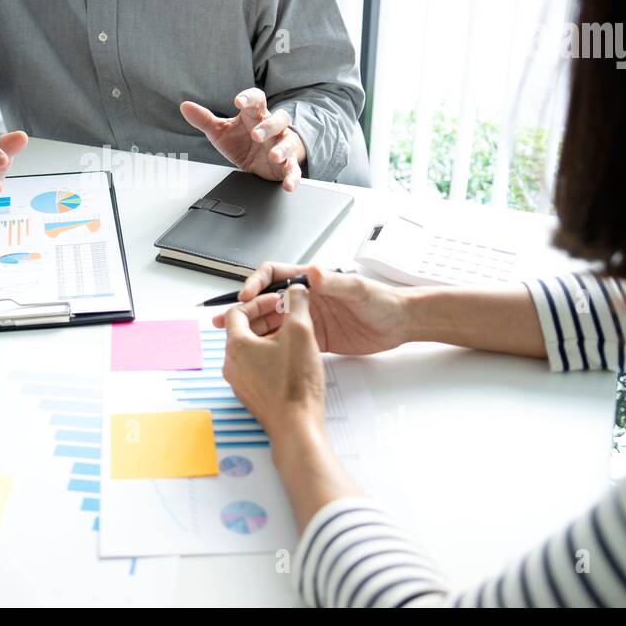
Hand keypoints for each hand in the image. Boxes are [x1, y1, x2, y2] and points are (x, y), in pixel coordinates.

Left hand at [180, 88, 304, 190]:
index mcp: (255, 116)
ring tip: (273, 155)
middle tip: (256, 134)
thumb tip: (185, 106)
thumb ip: (204, 119)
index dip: (249, 98)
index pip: (256, 100)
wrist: (261, 160)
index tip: (239, 101)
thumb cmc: (242, 140)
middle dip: (268, 127)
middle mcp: (272, 129)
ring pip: (287, 142)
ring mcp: (281, 146)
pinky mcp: (286, 165)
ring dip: (282, 149)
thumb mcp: (221, 131)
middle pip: (277, 120)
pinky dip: (293, 177)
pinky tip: (288, 184)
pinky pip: (293, 169)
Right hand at [212, 262, 411, 356]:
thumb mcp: (358, 290)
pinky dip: (268, 345)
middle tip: (224, 320)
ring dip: (251, 328)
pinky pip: (284, 340)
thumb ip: (335, 282)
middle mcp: (307, 298)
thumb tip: (314, 272)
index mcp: (313, 281)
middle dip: (243, 308)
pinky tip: (257, 353)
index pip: (274, 275)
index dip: (255, 282)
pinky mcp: (314, 338)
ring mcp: (308, 319)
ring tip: (233, 338)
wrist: (400, 325)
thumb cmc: (384, 301)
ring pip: (271, 321)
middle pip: (266, 300)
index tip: (244, 296)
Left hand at [222, 284, 325, 436]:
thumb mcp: (301, 332)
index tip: (278, 302)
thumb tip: (295, 290)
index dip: (259, 302)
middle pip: (243, 330)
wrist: (296, 426)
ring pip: (250, 349)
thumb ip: (297, 304)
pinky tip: (291, 359)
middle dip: (266, 318)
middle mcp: (232, 363)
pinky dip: (270, 356)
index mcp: (236, 346)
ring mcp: (240, 381)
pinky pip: (255, 367)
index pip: (238, 312)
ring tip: (293, 336)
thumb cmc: (295, 385)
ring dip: (269, 337)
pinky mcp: (251, 394)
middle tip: (287, 316)